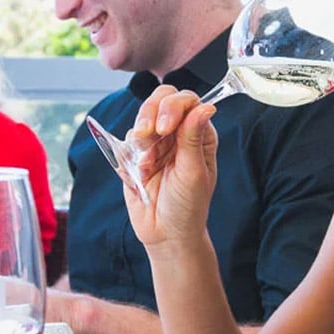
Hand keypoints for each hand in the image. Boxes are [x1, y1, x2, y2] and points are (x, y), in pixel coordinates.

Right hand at [122, 86, 218, 249]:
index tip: (165, 127)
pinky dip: (131, 154)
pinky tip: (140, 174)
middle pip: (162, 99)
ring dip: (142, 138)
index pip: (188, 102)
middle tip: (148, 133)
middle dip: (151, 112)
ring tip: (147, 164)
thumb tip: (206, 106)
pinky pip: (127, 140)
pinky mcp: (136, 154)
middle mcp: (179, 133)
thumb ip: (194, 138)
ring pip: (142, 117)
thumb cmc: (187, 207)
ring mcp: (157, 142)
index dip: (174, 107)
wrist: (165, 233)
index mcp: (199, 134)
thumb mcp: (193, 173)